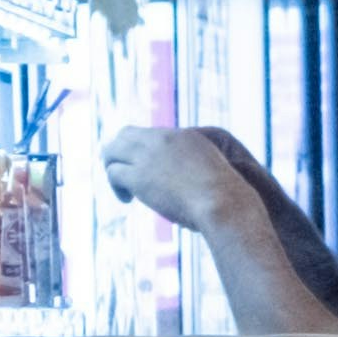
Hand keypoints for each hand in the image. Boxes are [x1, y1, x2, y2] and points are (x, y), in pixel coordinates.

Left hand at [101, 125, 237, 222]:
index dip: (138, 148)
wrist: (223, 203)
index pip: (148, 133)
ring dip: (113, 170)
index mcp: (183, 136)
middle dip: (118, 153)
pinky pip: (113, 173)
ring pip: (111, 152)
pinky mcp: (139, 177)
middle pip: (124, 135)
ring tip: (122, 189)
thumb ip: (198, 169)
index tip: (140, 165)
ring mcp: (148, 157)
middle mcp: (161, 140)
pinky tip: (126, 200)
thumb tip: (192, 184)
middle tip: (122, 173)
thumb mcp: (214, 173)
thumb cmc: (225, 198)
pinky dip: (116, 188)